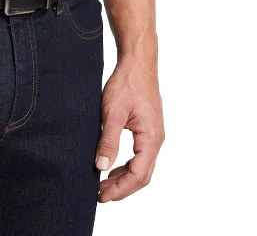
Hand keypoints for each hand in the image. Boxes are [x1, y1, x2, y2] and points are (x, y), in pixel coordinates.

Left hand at [95, 58, 164, 202]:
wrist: (137, 62)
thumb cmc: (127, 83)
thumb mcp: (113, 112)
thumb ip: (108, 140)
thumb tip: (101, 166)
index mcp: (151, 138)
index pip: (138, 175)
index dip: (120, 189)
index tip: (102, 195)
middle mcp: (156, 140)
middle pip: (142, 175)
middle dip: (122, 188)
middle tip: (100, 194)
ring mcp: (153, 135)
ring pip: (141, 166)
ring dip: (123, 178)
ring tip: (103, 184)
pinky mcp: (147, 129)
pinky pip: (140, 155)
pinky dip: (126, 165)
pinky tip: (112, 166)